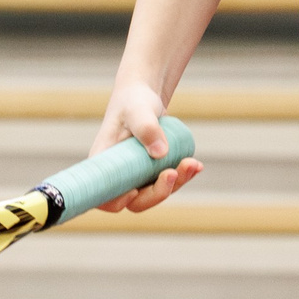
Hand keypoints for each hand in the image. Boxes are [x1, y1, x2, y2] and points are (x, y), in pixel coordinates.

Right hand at [89, 81, 201, 213]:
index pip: (103, 196)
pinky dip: (183, 176)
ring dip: (176, 183)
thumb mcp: (138, 110)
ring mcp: (136, 176)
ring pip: (156, 193)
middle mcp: (118, 175)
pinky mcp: (152, 173)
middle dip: (157, 193)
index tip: (133, 190)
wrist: (145, 96)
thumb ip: (146, 127)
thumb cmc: (134, 101)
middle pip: (135, 201)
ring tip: (192, 163)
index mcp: (103, 164)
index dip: (117, 201)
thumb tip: (160, 153)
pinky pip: (168, 182)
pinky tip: (195, 165)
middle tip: (172, 172)